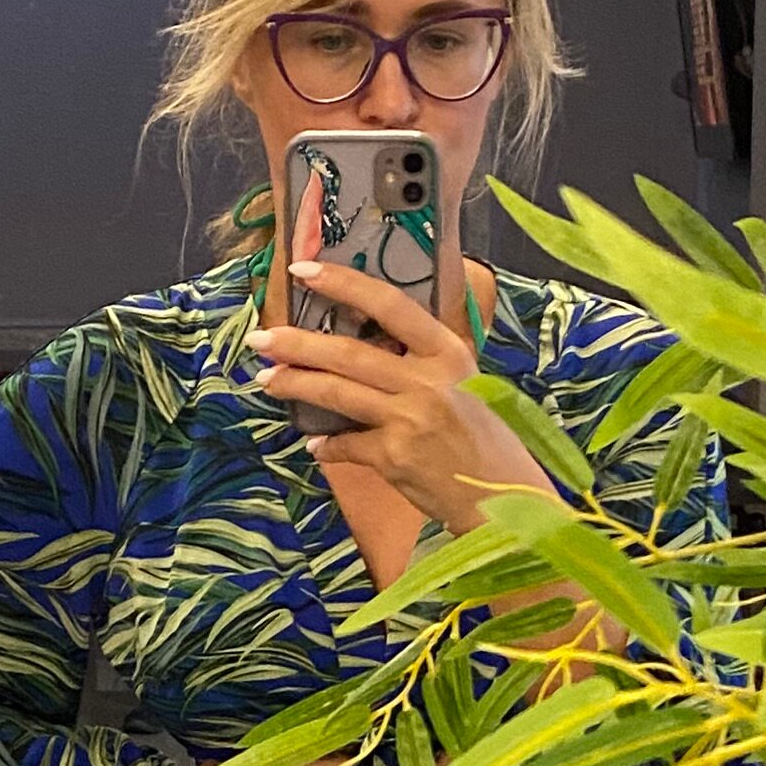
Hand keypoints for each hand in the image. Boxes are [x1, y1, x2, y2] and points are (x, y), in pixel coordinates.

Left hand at [251, 203, 545, 534]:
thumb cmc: (483, 437)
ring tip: (266, 379)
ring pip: (337, 393)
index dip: (342, 283)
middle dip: (297, 344)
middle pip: (349, 353)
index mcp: (447, 351)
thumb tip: (361, 347)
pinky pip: (345, 445)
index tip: (303, 270)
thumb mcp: (463, 384)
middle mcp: (429, 380)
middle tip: (261, 339)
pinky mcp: (396, 457)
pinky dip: (327, 446)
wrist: (505, 495)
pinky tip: (315, 444)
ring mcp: (411, 419)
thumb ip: (419, 362)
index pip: (389, 304)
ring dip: (295, 385)